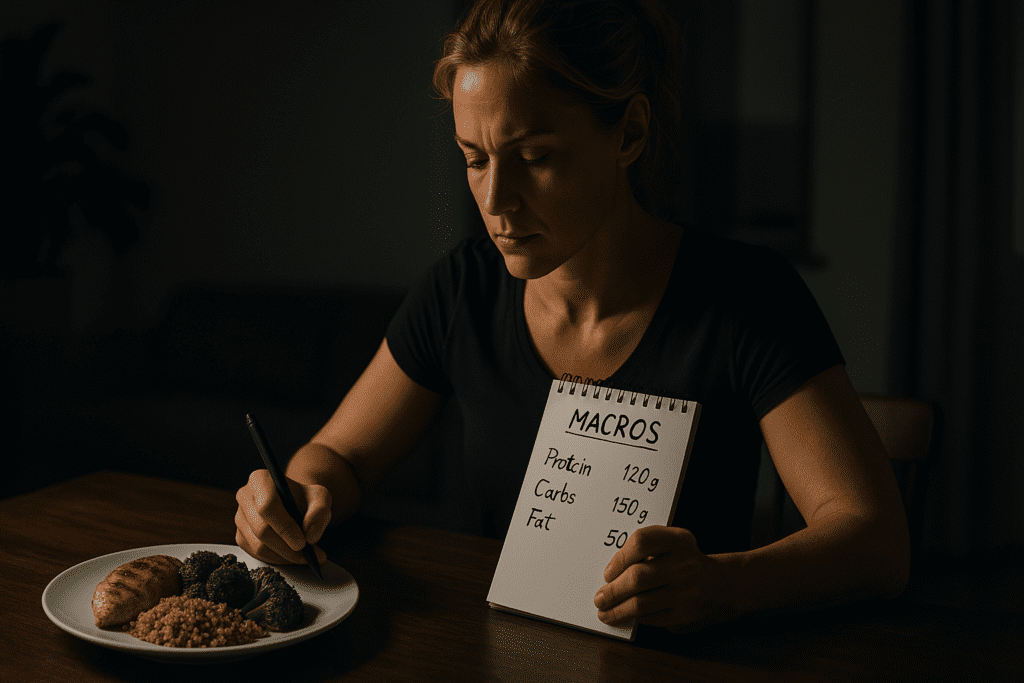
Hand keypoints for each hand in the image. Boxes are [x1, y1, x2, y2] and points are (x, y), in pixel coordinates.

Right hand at [235, 469, 330, 565]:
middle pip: (261, 529)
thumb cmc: (305, 498)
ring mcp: (239, 518)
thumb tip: (310, 536)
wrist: (295, 504)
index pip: (267, 506)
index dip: (285, 527)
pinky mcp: (240, 535)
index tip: (302, 542)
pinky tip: (292, 556)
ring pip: (258, 546)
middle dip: (286, 547)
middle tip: (307, 555)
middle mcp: (245, 497)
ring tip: (305, 557)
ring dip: (283, 556)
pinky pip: (256, 554)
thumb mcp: (320, 497)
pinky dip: (276, 560)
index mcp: (260, 479)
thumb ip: (320, 511)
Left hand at [593, 525, 735, 632]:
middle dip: (613, 590)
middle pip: (638, 576)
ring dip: (618, 610)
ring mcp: (688, 591)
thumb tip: (612, 572)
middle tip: (600, 598)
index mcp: (680, 540)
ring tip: (606, 613)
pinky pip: (652, 618)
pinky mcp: (687, 615)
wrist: (724, 586)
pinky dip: (635, 618)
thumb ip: (647, 549)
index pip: (642, 541)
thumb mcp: (674, 544)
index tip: (608, 572)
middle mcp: (686, 564)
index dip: (620, 557)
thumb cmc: (687, 562)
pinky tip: (627, 617)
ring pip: (641, 603)